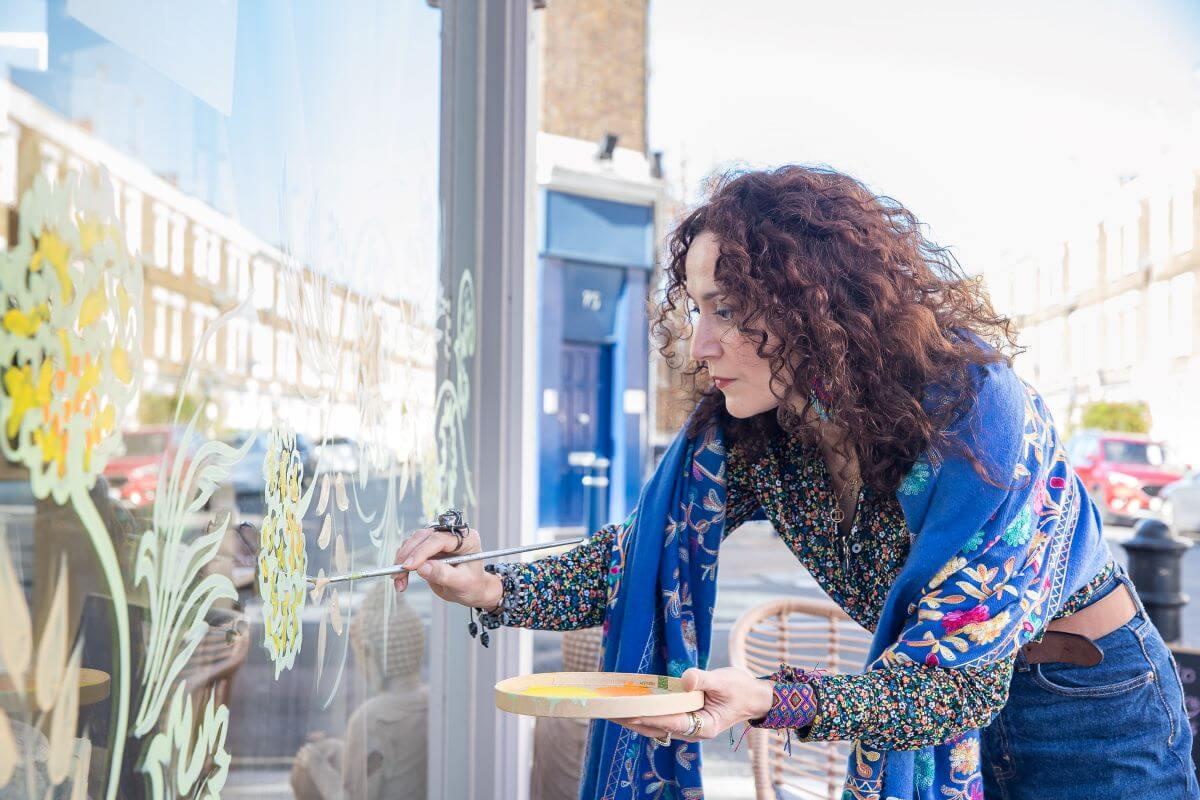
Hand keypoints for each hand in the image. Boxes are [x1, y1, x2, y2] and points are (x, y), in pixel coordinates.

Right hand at [392, 525, 500, 608]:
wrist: (471, 590)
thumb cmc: (472, 585)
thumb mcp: (461, 583)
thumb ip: (443, 574)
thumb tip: (422, 568)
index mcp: (466, 538)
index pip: (440, 539)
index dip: (422, 551)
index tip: (408, 566)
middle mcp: (451, 535)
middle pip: (423, 537)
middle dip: (408, 555)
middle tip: (398, 574)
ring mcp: (438, 540)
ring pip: (413, 542)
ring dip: (402, 560)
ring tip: (399, 581)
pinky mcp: (428, 548)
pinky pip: (410, 551)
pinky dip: (402, 564)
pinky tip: (401, 579)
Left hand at [610, 667, 773, 742]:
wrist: (754, 697)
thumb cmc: (742, 688)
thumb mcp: (725, 680)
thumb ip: (704, 679)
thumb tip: (686, 678)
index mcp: (705, 725)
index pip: (672, 722)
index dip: (650, 717)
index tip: (630, 713)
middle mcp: (695, 730)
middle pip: (659, 728)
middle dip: (635, 721)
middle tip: (611, 713)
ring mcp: (690, 727)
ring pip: (658, 727)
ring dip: (637, 720)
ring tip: (614, 712)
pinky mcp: (688, 719)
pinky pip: (663, 720)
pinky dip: (648, 715)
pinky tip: (632, 708)